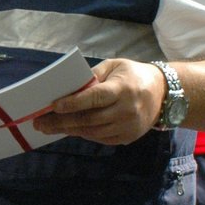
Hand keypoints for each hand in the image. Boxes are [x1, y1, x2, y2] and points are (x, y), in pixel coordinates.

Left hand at [32, 58, 164, 144]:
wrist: (164, 94)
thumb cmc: (133, 75)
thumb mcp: (114, 66)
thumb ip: (92, 75)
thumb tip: (69, 88)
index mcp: (122, 89)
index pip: (94, 98)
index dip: (73, 102)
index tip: (53, 106)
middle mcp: (126, 110)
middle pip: (89, 119)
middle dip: (61, 121)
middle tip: (40, 122)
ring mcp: (128, 126)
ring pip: (92, 131)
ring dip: (68, 130)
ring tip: (49, 127)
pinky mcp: (128, 137)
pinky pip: (100, 138)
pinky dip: (83, 134)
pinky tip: (69, 129)